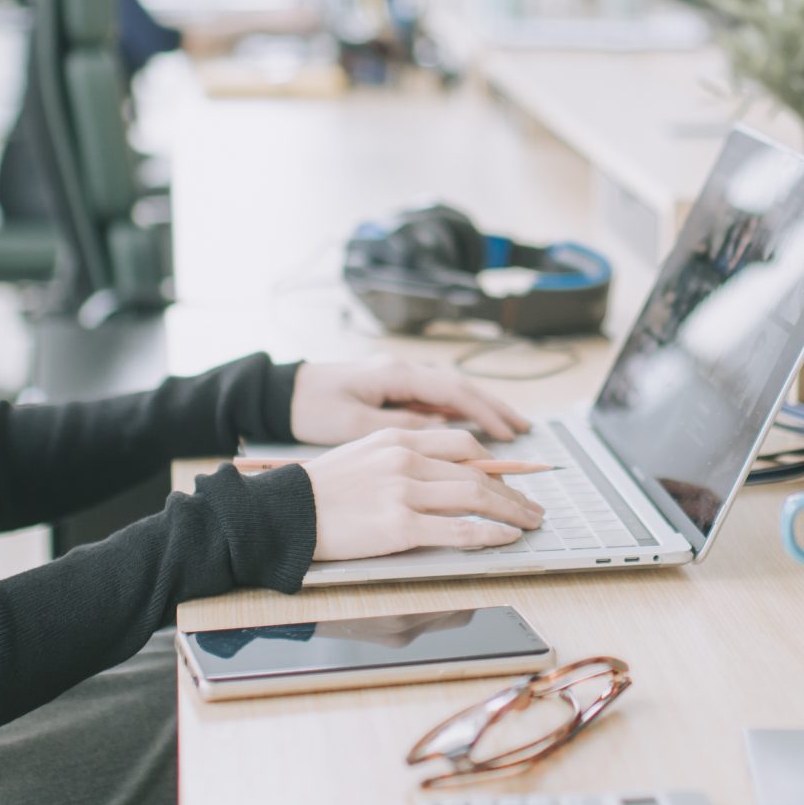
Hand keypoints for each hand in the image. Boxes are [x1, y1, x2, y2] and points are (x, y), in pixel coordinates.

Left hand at [289, 357, 531, 445]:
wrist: (280, 393)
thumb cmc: (312, 408)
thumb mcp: (354, 423)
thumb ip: (399, 426)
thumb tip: (440, 432)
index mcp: (396, 374)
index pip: (455, 391)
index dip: (486, 413)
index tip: (510, 434)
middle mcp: (402, 369)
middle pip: (460, 387)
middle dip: (494, 408)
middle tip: (523, 430)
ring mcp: (398, 376)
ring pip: (449, 391)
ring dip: (479, 408)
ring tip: (507, 428)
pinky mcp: (390, 387)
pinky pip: (433, 398)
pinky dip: (456, 411)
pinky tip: (469, 428)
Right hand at [302, 428, 545, 560]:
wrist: (282, 513)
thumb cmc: (320, 490)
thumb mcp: (363, 455)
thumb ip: (404, 459)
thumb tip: (444, 474)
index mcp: (397, 438)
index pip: (463, 443)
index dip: (495, 462)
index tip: (512, 478)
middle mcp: (405, 459)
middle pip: (477, 471)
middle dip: (512, 491)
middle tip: (531, 506)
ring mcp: (403, 491)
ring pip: (475, 497)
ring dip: (511, 512)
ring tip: (529, 524)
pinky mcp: (398, 526)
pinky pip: (457, 529)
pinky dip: (488, 534)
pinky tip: (505, 538)